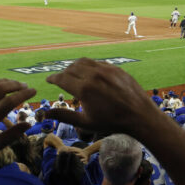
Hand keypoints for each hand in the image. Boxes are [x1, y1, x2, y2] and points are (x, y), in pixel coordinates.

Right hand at [44, 59, 163, 138]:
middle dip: (63, 73)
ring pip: (83, 62)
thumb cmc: (112, 122)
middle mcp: (93, 75)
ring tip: (72, 74)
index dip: (53, 79)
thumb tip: (45, 114)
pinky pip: (97, 63)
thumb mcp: (86, 122)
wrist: (139, 115)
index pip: (61, 78)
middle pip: (71, 68)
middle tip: (61, 80)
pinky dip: (89, 66)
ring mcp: (105, 70)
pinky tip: (90, 74)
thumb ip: (64, 116)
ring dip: (74, 67)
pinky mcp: (115, 68)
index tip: (48, 80)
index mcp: (84, 89)